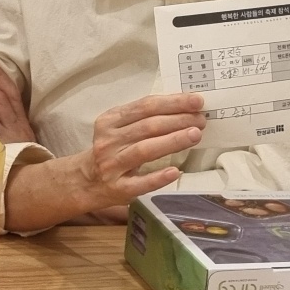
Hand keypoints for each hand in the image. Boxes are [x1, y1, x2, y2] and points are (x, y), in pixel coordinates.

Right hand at [73, 93, 206, 212]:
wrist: (87, 180)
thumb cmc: (113, 149)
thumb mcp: (120, 127)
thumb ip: (145, 117)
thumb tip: (184, 107)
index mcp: (110, 120)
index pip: (144, 107)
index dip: (172, 103)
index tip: (196, 101)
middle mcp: (108, 141)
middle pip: (147, 127)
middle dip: (177, 120)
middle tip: (201, 119)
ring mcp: (111, 165)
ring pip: (144, 150)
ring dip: (172, 141)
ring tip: (195, 135)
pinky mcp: (117, 188)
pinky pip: (140, 182)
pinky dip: (158, 177)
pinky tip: (175, 171)